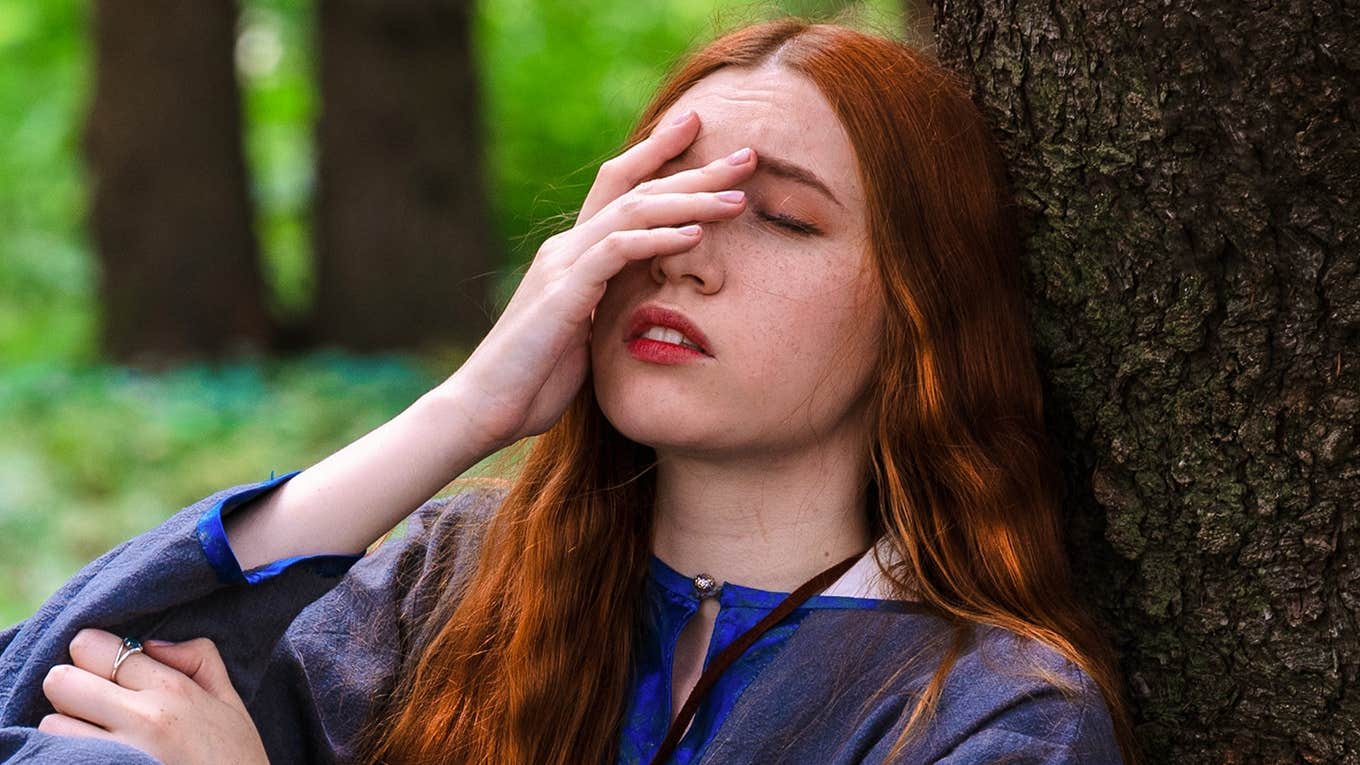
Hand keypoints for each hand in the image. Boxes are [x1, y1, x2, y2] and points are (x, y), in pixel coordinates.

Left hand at [40, 628, 268, 764]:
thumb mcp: (230, 702)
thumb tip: (151, 644)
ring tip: (95, 736)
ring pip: (52, 723)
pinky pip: (59, 757)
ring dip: (67, 727)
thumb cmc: (235, 759)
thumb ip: (199, 658)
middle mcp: (143, 717)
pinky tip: (94, 756)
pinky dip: (68, 753)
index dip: (92, 653)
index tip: (104, 667)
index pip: (94, 648)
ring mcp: (118, 755)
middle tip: (93, 702)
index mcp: (173, 690)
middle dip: (71, 687)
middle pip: (61, 681)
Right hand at [447, 109, 758, 448]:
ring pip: (632, 211)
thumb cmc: (536, 380)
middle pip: (636, 188)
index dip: (659, 153)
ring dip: (688, 200)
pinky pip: (616, 252)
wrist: (485, 407)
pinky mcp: (563, 293)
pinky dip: (656, 239)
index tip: (700, 129)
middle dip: (693, 168)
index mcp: (574, 254)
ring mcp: (562, 266)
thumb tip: (649, 302)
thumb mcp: (587, 335)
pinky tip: (694, 235)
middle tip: (747, 155)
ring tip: (737, 197)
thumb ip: (612, 306)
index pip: (619, 186)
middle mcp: (567, 248)